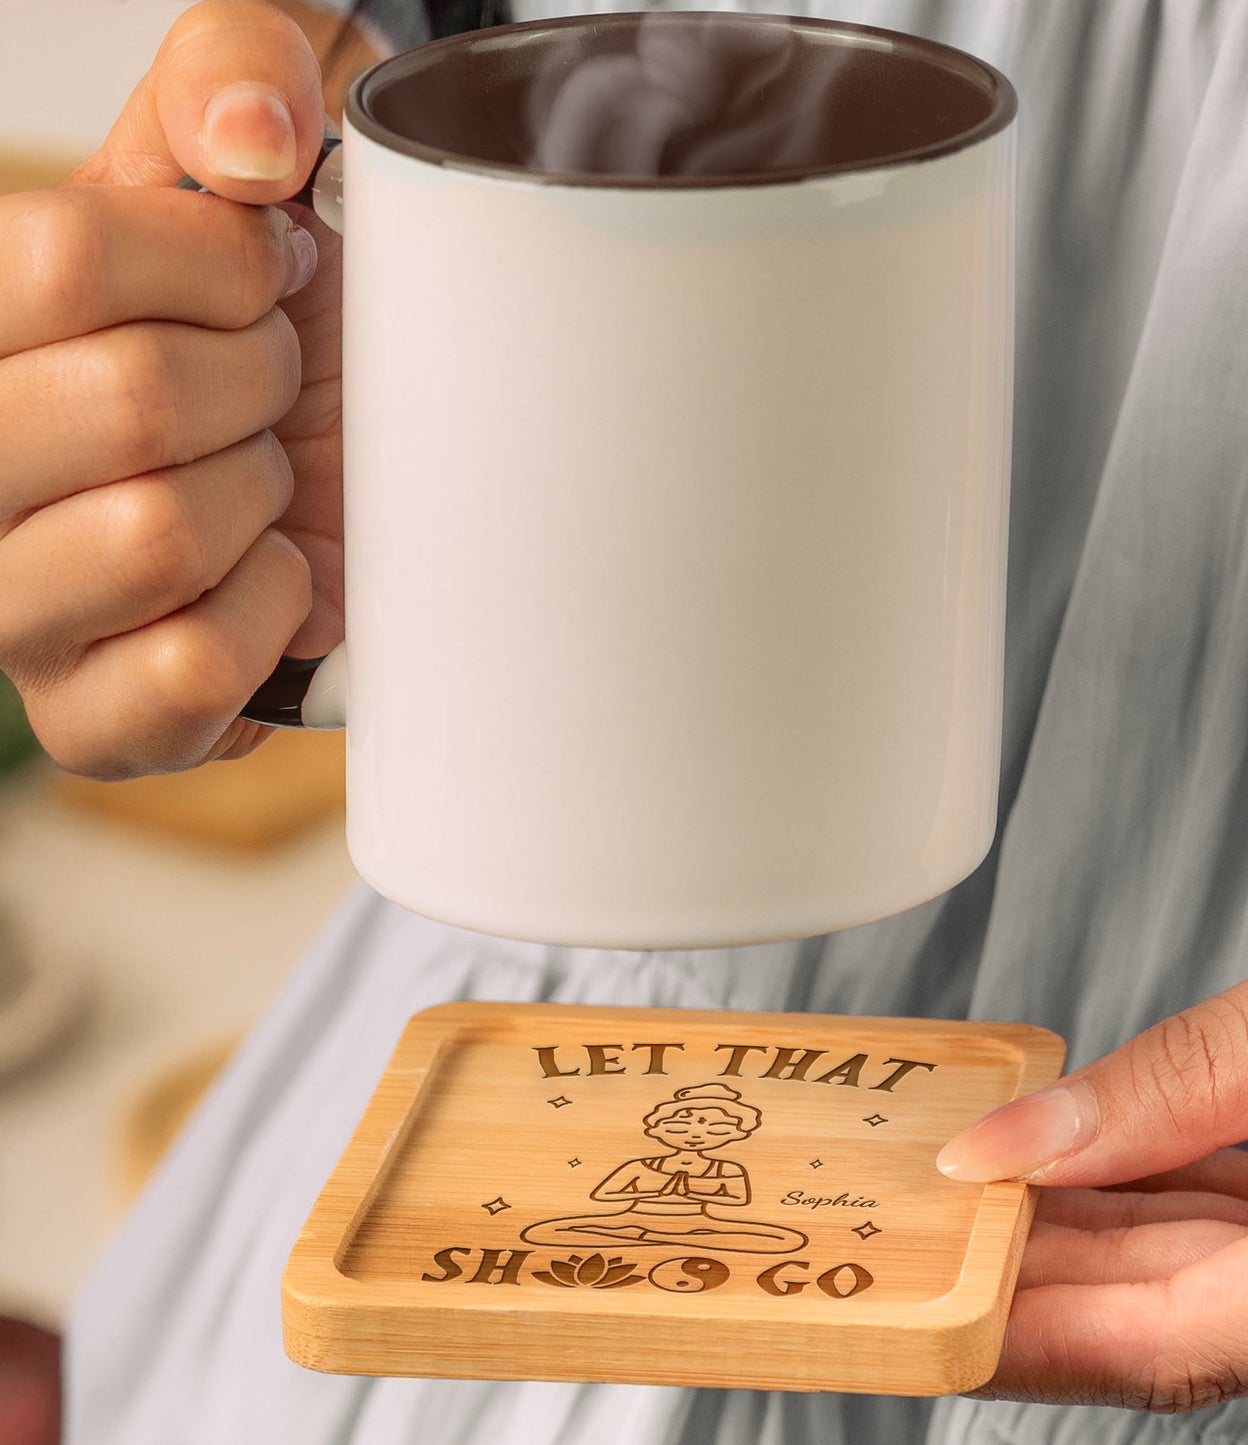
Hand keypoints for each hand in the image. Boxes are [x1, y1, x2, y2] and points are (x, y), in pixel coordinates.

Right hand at [0, 0, 341, 778]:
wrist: (349, 454)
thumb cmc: (293, 315)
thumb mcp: (274, 151)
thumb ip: (244, 67)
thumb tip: (251, 145)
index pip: (61, 263)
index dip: (220, 265)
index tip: (273, 274)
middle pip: (129, 400)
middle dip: (259, 383)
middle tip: (277, 388)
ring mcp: (19, 604)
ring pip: (155, 536)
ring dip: (263, 498)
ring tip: (267, 482)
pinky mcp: (94, 719)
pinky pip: (186, 670)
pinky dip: (271, 618)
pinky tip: (279, 580)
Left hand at [936, 902, 1247, 1413]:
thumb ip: (1200, 1074)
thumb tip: (1027, 1139)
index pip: (1182, 1340)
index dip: (1033, 1327)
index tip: (924, 1301)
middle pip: (1179, 1328)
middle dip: (1035, 1283)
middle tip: (918, 1231)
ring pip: (1214, 1300)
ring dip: (1090, 1245)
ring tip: (980, 1185)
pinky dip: (1169, 1216)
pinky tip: (1098, 1168)